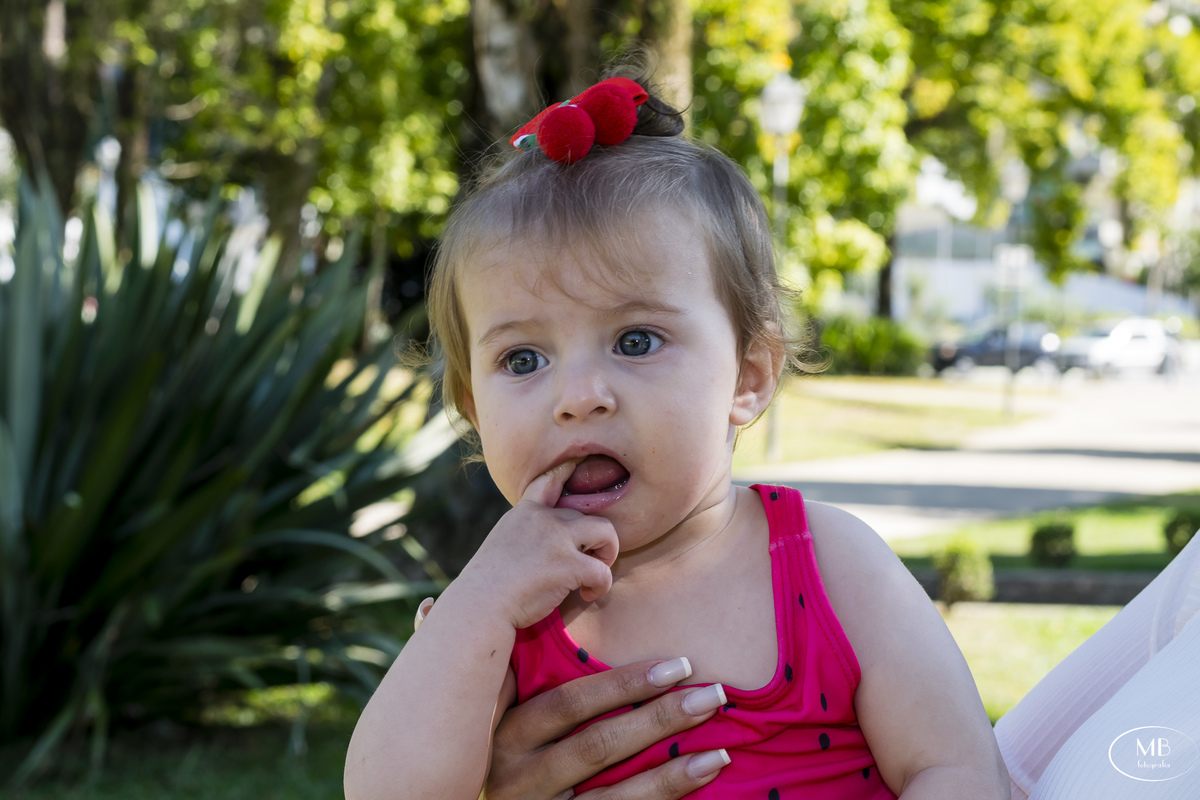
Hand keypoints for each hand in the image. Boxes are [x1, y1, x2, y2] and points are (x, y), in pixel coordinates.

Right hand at [454, 461, 619, 629]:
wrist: (480, 606)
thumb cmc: (488, 587)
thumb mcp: (503, 545)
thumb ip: (527, 536)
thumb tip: (548, 546)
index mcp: (525, 513)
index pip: (549, 480)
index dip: (568, 469)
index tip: (580, 462)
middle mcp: (543, 520)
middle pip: (588, 514)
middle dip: (595, 539)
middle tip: (588, 561)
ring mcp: (557, 540)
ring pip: (606, 530)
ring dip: (608, 552)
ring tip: (594, 573)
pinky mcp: (569, 565)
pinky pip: (603, 571)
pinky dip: (601, 586)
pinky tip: (587, 595)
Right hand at [484, 659, 728, 799]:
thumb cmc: (513, 759)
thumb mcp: (511, 724)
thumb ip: (543, 692)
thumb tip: (602, 618)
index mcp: (506, 734)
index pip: (568, 703)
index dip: (624, 684)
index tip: (679, 665)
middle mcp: (517, 776)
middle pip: (596, 744)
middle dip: (659, 718)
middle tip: (714, 693)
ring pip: (612, 791)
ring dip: (671, 765)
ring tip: (721, 744)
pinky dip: (666, 794)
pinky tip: (702, 774)